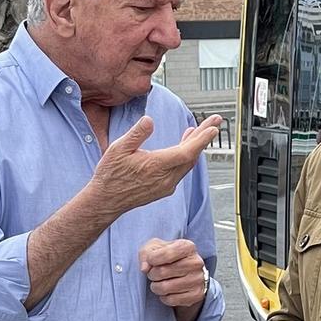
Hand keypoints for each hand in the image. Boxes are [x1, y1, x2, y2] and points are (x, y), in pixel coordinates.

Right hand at [90, 114, 220, 222]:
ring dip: (195, 147)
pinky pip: (181, 170)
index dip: (202, 139)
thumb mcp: (118, 149)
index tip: (213, 128)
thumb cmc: (110, 175)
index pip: (187, 152)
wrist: (106, 200)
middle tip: (215, 122)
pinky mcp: (164, 189)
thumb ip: (136, 134)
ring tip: (199, 131)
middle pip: (192, 156)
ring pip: (188, 164)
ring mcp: (166, 185)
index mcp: (156, 166)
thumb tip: (149, 121)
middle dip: (204, 137)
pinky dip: (186, 157)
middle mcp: (165, 178)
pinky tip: (184, 147)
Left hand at [139, 238, 206, 308]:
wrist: (187, 271)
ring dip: (156, 287)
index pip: (165, 253)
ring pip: (165, 288)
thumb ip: (146, 254)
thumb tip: (144, 268)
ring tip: (159, 282)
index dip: (151, 259)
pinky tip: (168, 291)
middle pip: (162, 272)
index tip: (151, 260)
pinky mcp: (197, 295)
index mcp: (188, 247)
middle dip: (152, 274)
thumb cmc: (168, 257)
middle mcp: (196, 262)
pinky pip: (171, 300)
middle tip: (154, 273)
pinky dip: (164, 297)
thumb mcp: (155, 248)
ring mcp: (198, 280)